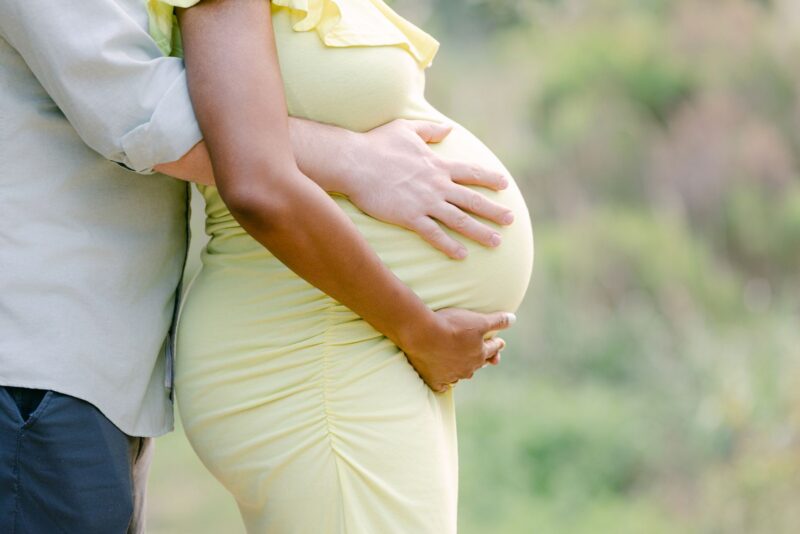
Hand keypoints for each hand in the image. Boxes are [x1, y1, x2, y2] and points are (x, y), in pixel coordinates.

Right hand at [341, 119, 515, 258]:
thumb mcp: (406, 129)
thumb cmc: (376, 144)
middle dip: (494, 210)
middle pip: (472, 199)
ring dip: (480, 232)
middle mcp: (436, 185)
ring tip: (497, 242)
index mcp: (437, 165)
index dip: (489, 178)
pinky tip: (462, 255)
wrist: (354, 162)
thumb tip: (448, 128)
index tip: (505, 184)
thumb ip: (430, 130)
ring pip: (460, 219)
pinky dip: (449, 245)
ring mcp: (425, 202)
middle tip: (511, 220)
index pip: (470, 173)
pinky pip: (434, 234)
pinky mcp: (410, 217)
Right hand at [400, 309, 515, 391]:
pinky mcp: (435, 380)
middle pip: (479, 363)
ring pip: (462, 374)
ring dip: (465, 370)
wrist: (423, 334)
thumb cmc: (451, 325)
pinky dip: (446, 383)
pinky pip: (444, 385)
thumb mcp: (478, 320)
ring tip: (466, 368)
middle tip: (489, 359)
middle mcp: (468, 367)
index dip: (497, 343)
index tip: (501, 342)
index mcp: (479, 353)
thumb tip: (513, 319)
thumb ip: (497, 321)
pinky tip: (446, 383)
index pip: (493, 348)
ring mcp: (451, 375)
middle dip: (484, 359)